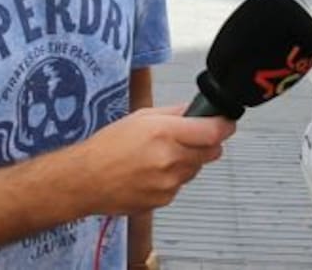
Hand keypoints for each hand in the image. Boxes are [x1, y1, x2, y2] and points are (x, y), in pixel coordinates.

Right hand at [73, 106, 235, 215]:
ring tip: (159, 156)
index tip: (226, 123)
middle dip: (206, 143)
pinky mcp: (164, 200)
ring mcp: (168, 183)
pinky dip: (173, 178)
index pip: (213, 132)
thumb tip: (194, 110)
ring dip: (187, 161)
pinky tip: (151, 172)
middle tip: (189, 137)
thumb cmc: (106, 147)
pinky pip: (180, 185)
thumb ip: (173, 113)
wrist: (85, 180)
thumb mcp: (140, 117)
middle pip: (211, 152)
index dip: (224, 126)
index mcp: (165, 133)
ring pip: (196, 169)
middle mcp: (170, 159)